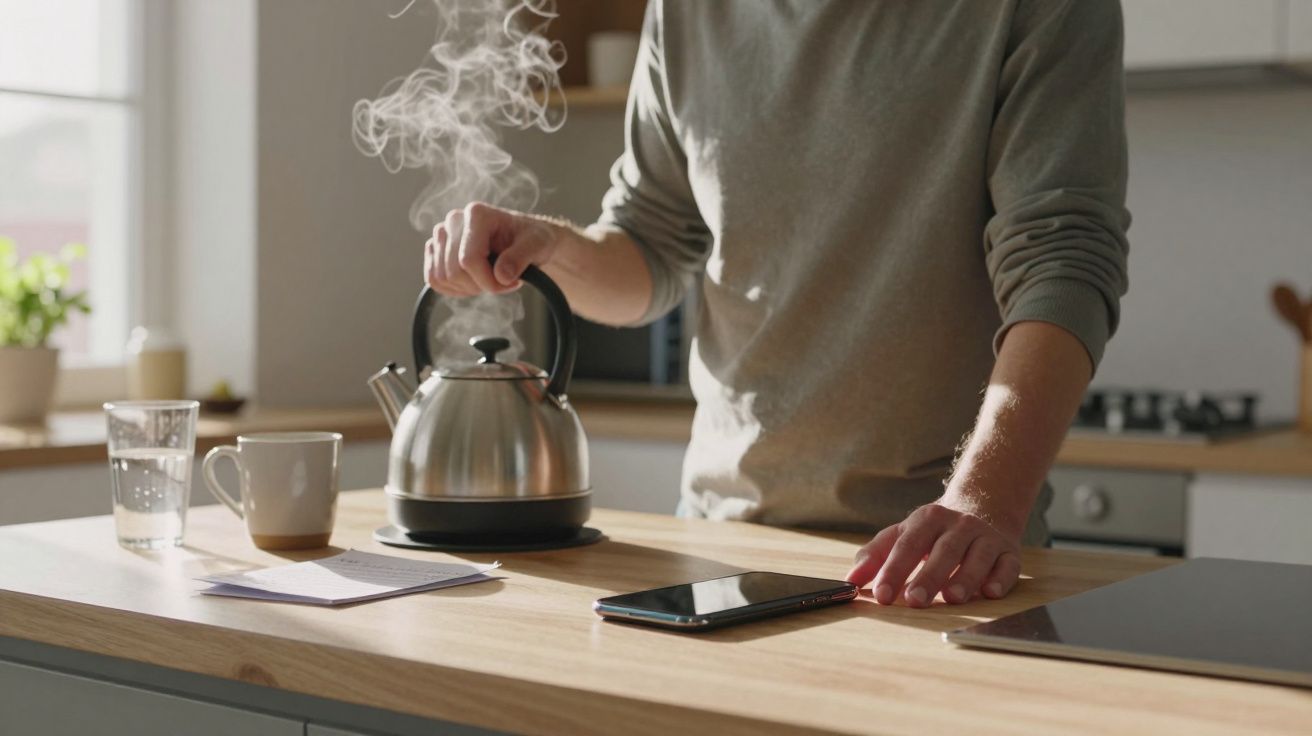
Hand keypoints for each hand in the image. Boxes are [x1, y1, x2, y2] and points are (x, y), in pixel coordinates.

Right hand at [424, 202, 560, 296]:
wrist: (527, 240)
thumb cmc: (533, 238)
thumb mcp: (537, 245)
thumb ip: (520, 258)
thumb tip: (502, 275)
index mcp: (477, 214)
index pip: (469, 260)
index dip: (489, 282)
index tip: (512, 283)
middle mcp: (455, 220)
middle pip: (453, 272)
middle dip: (480, 286)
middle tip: (503, 281)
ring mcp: (443, 234)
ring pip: (442, 278)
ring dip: (468, 288)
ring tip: (490, 278)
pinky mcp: (437, 249)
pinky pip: (434, 280)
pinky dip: (454, 289)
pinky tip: (475, 282)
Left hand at [844, 500, 1022, 606]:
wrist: (982, 506)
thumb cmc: (933, 532)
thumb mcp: (902, 534)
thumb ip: (875, 556)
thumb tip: (850, 581)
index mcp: (927, 519)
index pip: (907, 544)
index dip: (894, 570)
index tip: (882, 595)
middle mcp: (958, 525)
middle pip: (943, 550)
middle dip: (928, 576)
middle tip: (914, 600)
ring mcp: (986, 537)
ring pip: (977, 557)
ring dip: (965, 578)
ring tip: (952, 598)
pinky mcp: (1009, 551)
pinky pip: (1008, 565)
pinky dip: (1000, 578)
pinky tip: (990, 592)